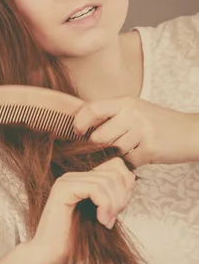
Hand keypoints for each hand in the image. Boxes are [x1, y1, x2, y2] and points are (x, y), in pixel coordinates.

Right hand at [27, 157, 135, 263]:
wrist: (52, 258)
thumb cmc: (77, 243)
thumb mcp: (102, 215)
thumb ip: (113, 196)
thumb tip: (132, 178)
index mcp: (83, 180)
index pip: (116, 165)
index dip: (126, 185)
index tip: (120, 209)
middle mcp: (74, 176)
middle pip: (115, 172)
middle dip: (121, 197)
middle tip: (113, 220)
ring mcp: (67, 181)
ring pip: (107, 181)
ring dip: (113, 205)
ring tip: (106, 223)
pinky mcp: (63, 189)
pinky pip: (95, 188)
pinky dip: (105, 206)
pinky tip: (101, 221)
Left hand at [72, 96, 197, 165]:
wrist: (191, 132)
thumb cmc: (159, 122)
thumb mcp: (135, 110)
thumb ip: (112, 115)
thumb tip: (82, 126)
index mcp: (125, 102)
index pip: (92, 109)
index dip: (79, 122)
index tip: (77, 133)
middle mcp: (131, 114)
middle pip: (99, 136)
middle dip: (101, 146)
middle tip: (113, 145)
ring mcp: (141, 131)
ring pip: (114, 151)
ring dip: (120, 154)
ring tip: (134, 146)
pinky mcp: (149, 148)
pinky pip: (129, 161)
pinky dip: (134, 162)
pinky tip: (144, 153)